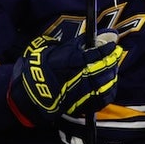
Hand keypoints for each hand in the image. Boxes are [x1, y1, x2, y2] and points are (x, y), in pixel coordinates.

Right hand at [7, 31, 122, 126]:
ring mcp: (77, 93)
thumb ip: (73, 45)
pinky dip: (108, 91)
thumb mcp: (52, 49)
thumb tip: (89, 38)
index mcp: (65, 62)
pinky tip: (111, 83)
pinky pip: (99, 99)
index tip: (112, 43)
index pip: (90, 55)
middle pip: (99, 69)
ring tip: (114, 67)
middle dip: (110, 61)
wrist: (28, 92)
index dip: (103, 49)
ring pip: (101, 84)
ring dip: (111, 75)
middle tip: (116, 53)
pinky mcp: (79, 105)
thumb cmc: (39, 67)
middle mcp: (73, 78)